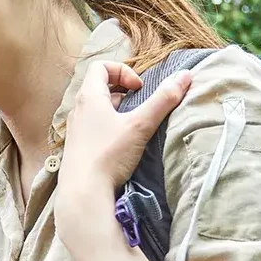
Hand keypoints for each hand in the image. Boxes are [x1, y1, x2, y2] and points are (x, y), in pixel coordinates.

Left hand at [55, 60, 191, 223]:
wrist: (83, 193)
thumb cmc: (108, 155)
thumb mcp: (140, 125)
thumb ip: (163, 100)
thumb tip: (186, 75)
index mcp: (88, 97)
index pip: (100, 67)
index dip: (122, 70)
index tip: (139, 88)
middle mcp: (77, 110)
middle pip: (98, 88)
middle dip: (122, 92)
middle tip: (139, 106)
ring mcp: (75, 131)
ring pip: (96, 110)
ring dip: (116, 112)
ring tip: (133, 126)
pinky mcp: (77, 149)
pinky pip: (93, 129)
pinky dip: (109, 129)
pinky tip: (121, 147)